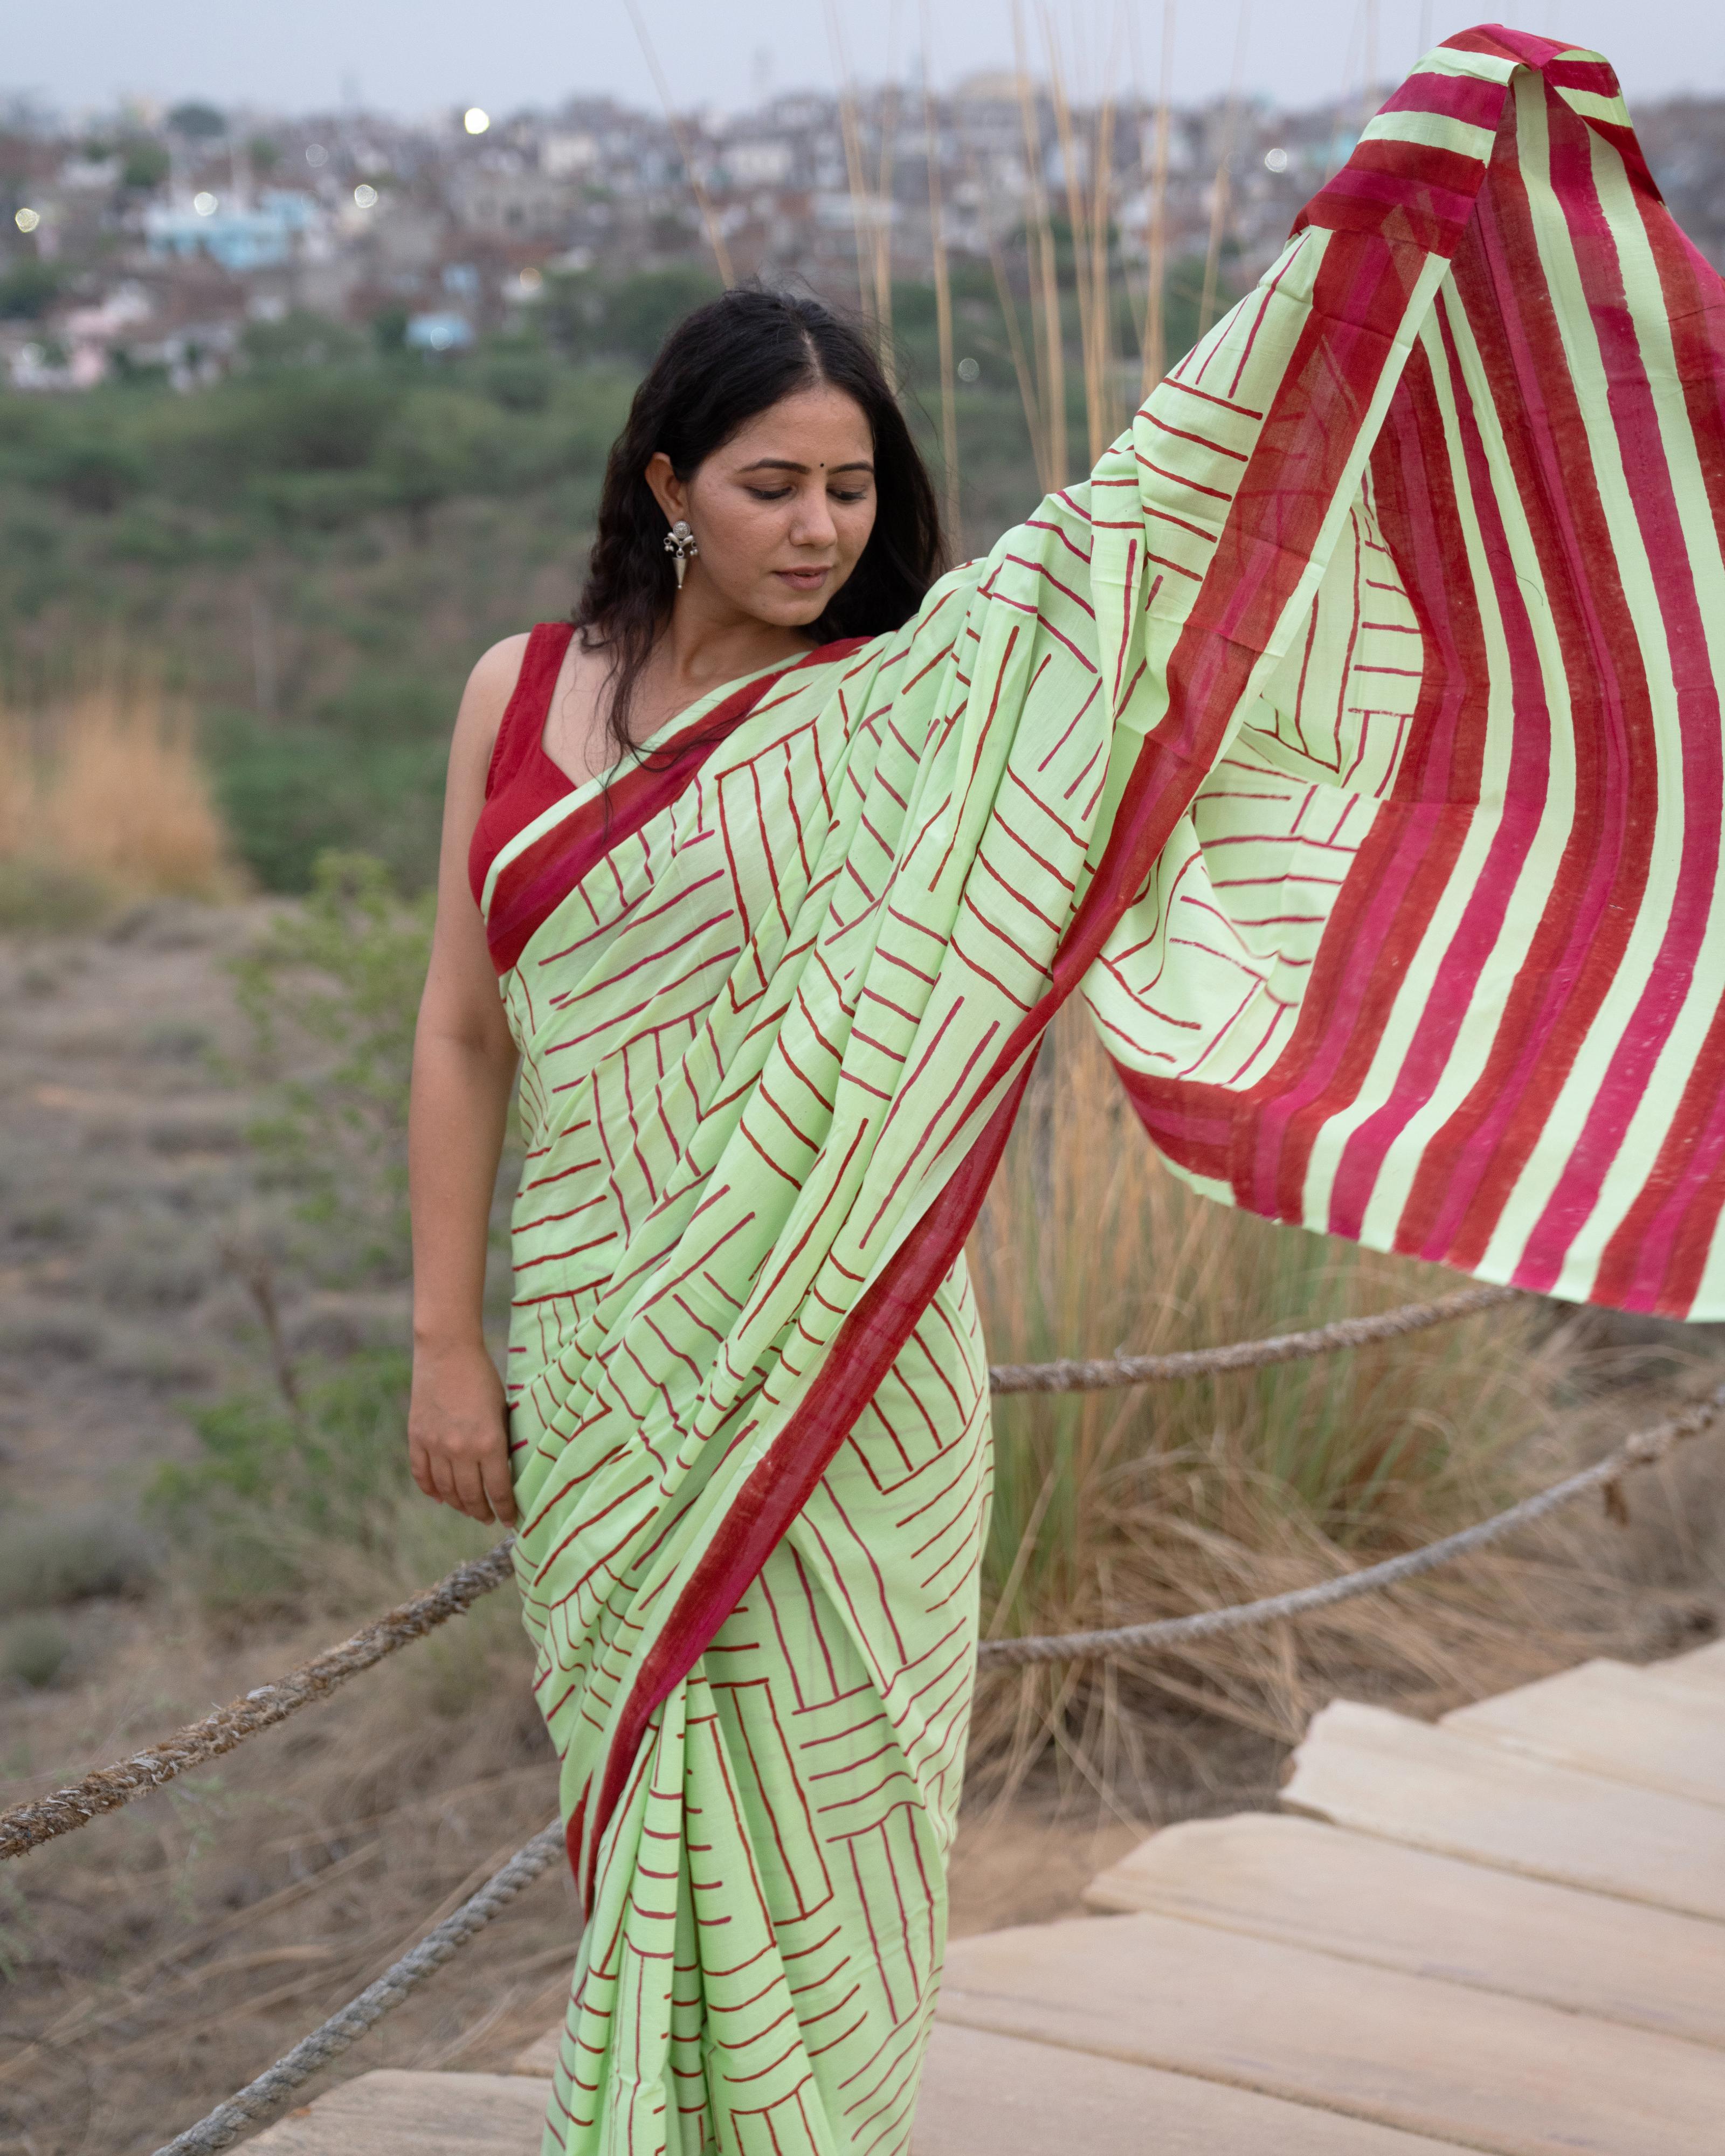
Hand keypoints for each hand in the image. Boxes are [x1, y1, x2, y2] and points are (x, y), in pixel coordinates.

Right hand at [408, 1337, 516, 1525]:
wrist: (448, 1352)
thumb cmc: (483, 1378)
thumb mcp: (502, 1411)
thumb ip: (501, 1442)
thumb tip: (504, 1472)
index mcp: (489, 1442)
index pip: (498, 1489)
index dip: (506, 1508)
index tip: (510, 1520)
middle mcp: (461, 1450)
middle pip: (471, 1495)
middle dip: (483, 1511)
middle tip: (489, 1518)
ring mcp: (435, 1445)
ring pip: (446, 1490)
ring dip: (459, 1505)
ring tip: (469, 1510)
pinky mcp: (417, 1437)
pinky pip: (422, 1474)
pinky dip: (431, 1490)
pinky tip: (441, 1497)